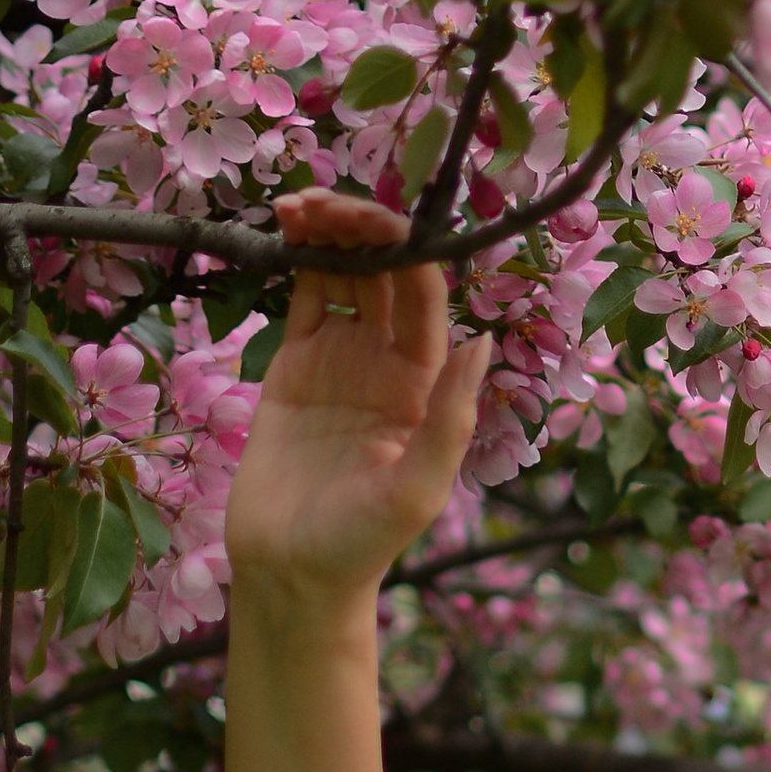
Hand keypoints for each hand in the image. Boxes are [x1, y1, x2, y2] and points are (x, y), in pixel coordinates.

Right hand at [224, 190, 494, 605]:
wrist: (292, 573)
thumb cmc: (360, 544)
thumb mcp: (417, 488)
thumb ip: (452, 418)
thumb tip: (483, 342)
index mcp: (427, 386)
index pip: (424, 297)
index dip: (404, 251)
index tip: (376, 220)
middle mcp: (388, 364)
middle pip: (384, 275)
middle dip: (361, 230)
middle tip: (325, 198)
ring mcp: (340, 361)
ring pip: (341, 277)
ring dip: (328, 234)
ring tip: (300, 202)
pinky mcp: (293, 368)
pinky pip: (302, 297)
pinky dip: (296, 258)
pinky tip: (287, 225)